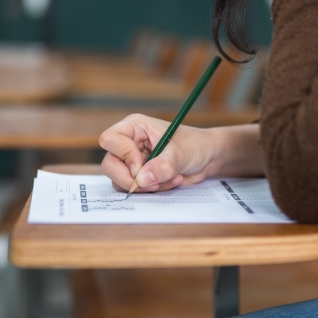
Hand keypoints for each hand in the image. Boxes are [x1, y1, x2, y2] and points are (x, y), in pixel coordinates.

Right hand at [98, 114, 216, 193]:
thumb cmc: (195, 145)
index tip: (140, 167)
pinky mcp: (139, 176)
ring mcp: (132, 162)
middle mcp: (129, 144)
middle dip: (130, 179)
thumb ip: (162, 166)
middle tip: (151, 184)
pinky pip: (134, 189)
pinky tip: (171, 181)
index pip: (110, 140)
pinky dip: (152, 190)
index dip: (123, 155)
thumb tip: (141, 180)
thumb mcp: (181, 153)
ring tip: (169, 178)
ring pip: (120, 181)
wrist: (207, 157)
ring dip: (145, 187)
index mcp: (134, 127)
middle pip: (110, 164)